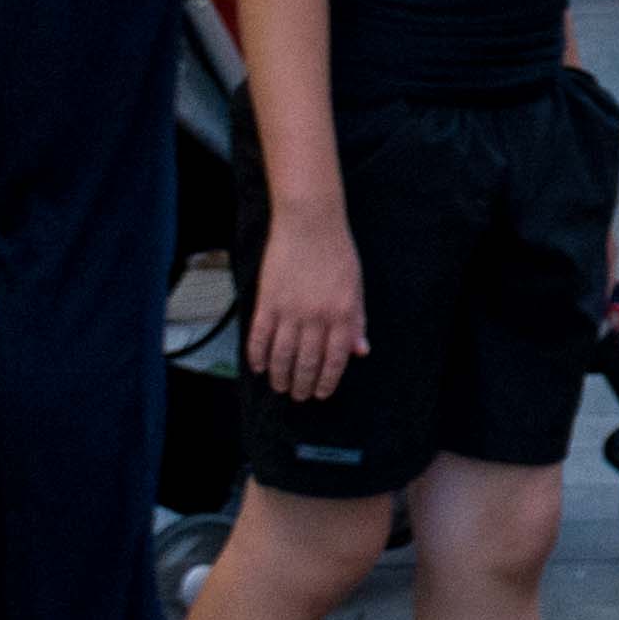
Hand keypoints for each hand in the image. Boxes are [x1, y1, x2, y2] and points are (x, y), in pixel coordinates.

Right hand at [249, 200, 364, 399]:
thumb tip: (360, 351)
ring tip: (280, 387)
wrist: (310, 223)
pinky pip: (259, 338)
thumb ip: (357, 320)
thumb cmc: (337, 253)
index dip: (328, 380)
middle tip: (299, 395)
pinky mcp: (267, 302)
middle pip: (307, 362)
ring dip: (280, 376)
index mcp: (342, 312)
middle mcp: (316, 316)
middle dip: (302, 384)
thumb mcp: (355, 286)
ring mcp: (289, 310)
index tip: (322, 392)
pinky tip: (260, 367)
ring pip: (282, 356)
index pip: (335, 358)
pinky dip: (258, 356)